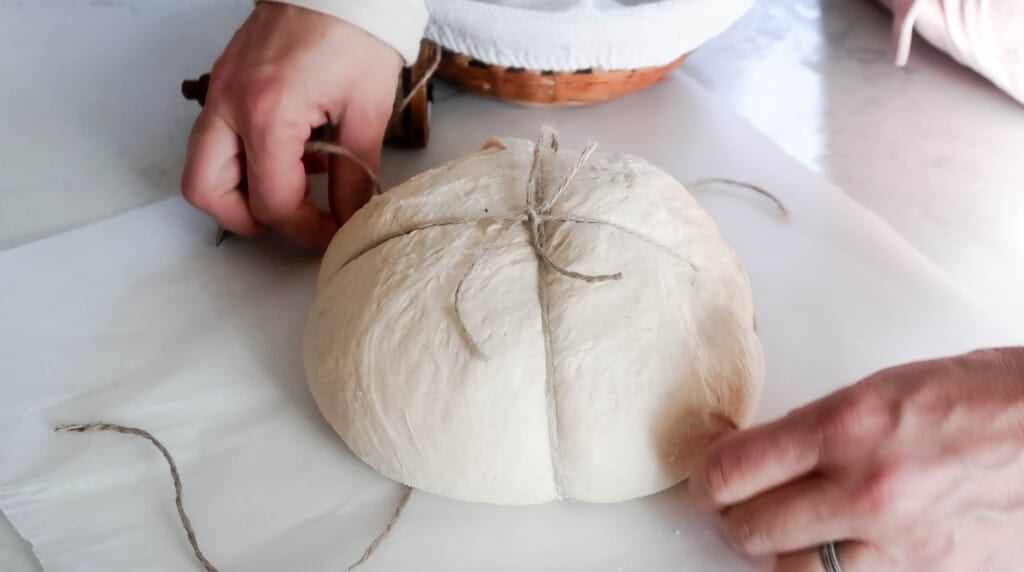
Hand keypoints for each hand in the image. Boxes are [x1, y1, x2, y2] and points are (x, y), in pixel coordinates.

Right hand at [180, 2, 400, 248]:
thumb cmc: (356, 33)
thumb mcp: (367, 109)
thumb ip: (355, 172)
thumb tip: (349, 215)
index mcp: (269, 115)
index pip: (272, 201)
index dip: (304, 230)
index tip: (331, 231)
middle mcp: (231, 105)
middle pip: (206, 191)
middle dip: (247, 219)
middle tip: (291, 220)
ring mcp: (220, 91)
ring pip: (202, 166)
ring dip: (240, 190)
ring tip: (295, 183)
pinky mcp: (224, 79)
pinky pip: (215, 136)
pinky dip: (242, 158)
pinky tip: (291, 151)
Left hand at [689, 348, 1023, 570]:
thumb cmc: (987, 396)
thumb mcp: (885, 387)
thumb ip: (821, 424)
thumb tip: (771, 452)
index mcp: (847, 425)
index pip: (733, 470)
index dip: (707, 477)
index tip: (709, 474)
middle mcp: (865, 489)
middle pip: (750, 530)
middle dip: (733, 518)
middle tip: (735, 504)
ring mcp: (899, 542)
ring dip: (778, 552)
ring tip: (783, 531)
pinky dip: (833, 570)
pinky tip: (837, 548)